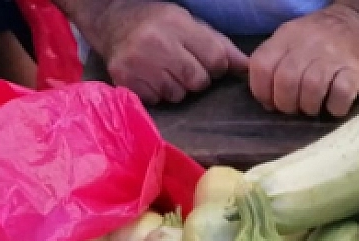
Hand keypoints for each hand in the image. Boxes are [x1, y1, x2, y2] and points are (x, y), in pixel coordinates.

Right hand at [96, 1, 248, 104]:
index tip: (203, 60)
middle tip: (180, 66)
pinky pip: (158, 101)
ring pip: (178, 95)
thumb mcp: (190, 24)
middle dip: (195, 78)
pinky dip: (157, 94)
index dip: (214, 66)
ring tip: (163, 71)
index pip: (216, 60)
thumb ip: (220, 45)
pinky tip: (150, 78)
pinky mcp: (125, 80)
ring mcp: (139, 63)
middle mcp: (157, 42)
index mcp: (177, 23)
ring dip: (175, 87)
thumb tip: (248, 68)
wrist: (111, 20)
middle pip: (198, 81)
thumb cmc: (158, 24)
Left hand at [248, 5, 358, 116]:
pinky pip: (340, 94)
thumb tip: (256, 84)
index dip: (262, 91)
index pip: (261, 66)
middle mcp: (307, 45)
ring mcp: (332, 58)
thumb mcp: (291, 39)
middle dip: (287, 104)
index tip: (272, 102)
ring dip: (310, 107)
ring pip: (311, 89)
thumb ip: (273, 59)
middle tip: (296, 107)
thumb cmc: (322, 39)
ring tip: (314, 106)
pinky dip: (335, 107)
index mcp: (287, 37)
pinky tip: (334, 104)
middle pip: (286, 81)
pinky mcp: (354, 71)